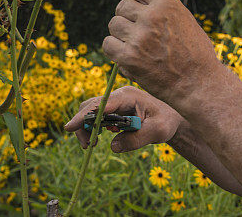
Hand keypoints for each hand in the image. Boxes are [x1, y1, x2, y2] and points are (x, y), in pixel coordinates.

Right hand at [64, 86, 183, 152]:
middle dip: (84, 125)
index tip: (69, 127)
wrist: (172, 118)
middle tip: (89, 146)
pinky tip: (99, 138)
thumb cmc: (167, 122)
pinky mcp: (115, 109)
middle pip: (90, 106)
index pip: (101, 104)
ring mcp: (116, 102)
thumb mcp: (157, 132)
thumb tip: (113, 146)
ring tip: (92, 145)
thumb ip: (136, 140)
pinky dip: (93, 128)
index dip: (84, 116)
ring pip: (91, 111)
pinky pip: (97, 116)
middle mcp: (119, 96)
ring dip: (87, 128)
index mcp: (128, 96)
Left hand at [103, 0, 220, 104]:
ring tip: (134, 45)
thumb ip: (162, 10)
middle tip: (134, 31)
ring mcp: (139, 37)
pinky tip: (126, 55)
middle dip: (126, 17)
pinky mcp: (129, 57)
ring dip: (120, 34)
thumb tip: (137, 2)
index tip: (131, 3)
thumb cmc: (196, 55)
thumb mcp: (185, 21)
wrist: (199, 84)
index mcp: (168, 4)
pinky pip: (108, 44)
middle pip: (122, 7)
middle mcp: (152, 17)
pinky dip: (114, 50)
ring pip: (114, 24)